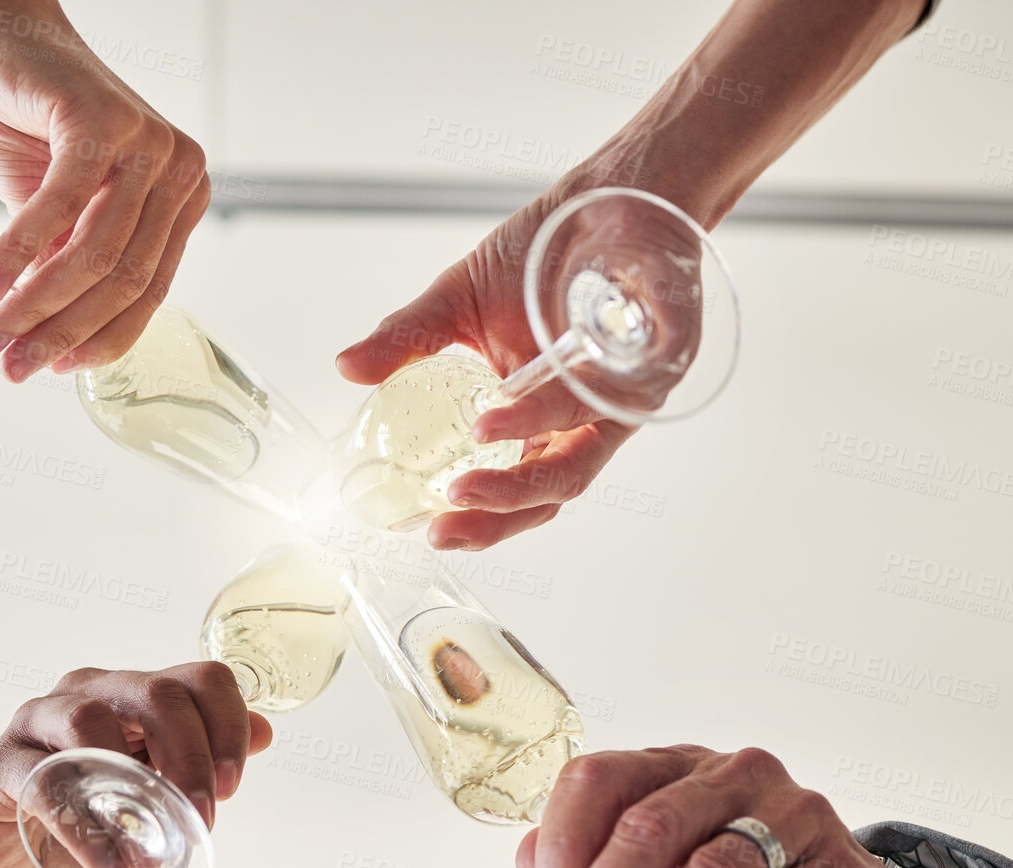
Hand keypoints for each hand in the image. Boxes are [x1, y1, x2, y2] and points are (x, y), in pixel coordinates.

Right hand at [0, 0, 209, 381]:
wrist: (6, 34)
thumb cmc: (37, 121)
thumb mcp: (64, 207)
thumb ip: (71, 263)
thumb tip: (54, 340)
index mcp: (181, 199)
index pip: (148, 291)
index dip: (103, 338)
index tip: (55, 370)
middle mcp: (178, 173)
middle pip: (122, 281)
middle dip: (62, 333)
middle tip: (12, 366)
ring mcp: (148, 146)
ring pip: (94, 255)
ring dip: (36, 305)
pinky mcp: (103, 123)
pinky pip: (60, 208)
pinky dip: (20, 253)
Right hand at [0, 664, 271, 867]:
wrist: (2, 852)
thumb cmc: (84, 809)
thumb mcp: (149, 786)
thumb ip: (202, 757)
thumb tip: (267, 732)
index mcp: (136, 693)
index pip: (201, 679)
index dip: (229, 724)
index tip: (233, 786)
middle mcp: (91, 691)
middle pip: (156, 693)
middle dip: (192, 755)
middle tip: (204, 816)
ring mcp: (40, 719)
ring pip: (91, 721)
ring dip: (134, 787)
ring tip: (157, 849)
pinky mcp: (3, 764)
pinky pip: (46, 786)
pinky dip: (87, 834)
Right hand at [335, 177, 644, 550]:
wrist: (611, 194)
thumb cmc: (545, 254)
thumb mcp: (460, 300)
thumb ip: (407, 341)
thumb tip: (347, 368)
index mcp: (549, 419)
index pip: (524, 489)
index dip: (483, 520)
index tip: (432, 530)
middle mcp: (593, 416)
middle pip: (556, 487)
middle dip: (502, 506)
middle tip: (452, 507)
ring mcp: (631, 390)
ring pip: (586, 447)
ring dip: (529, 445)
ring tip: (481, 434)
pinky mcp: (665, 353)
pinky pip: (618, 389)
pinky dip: (567, 398)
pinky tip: (516, 394)